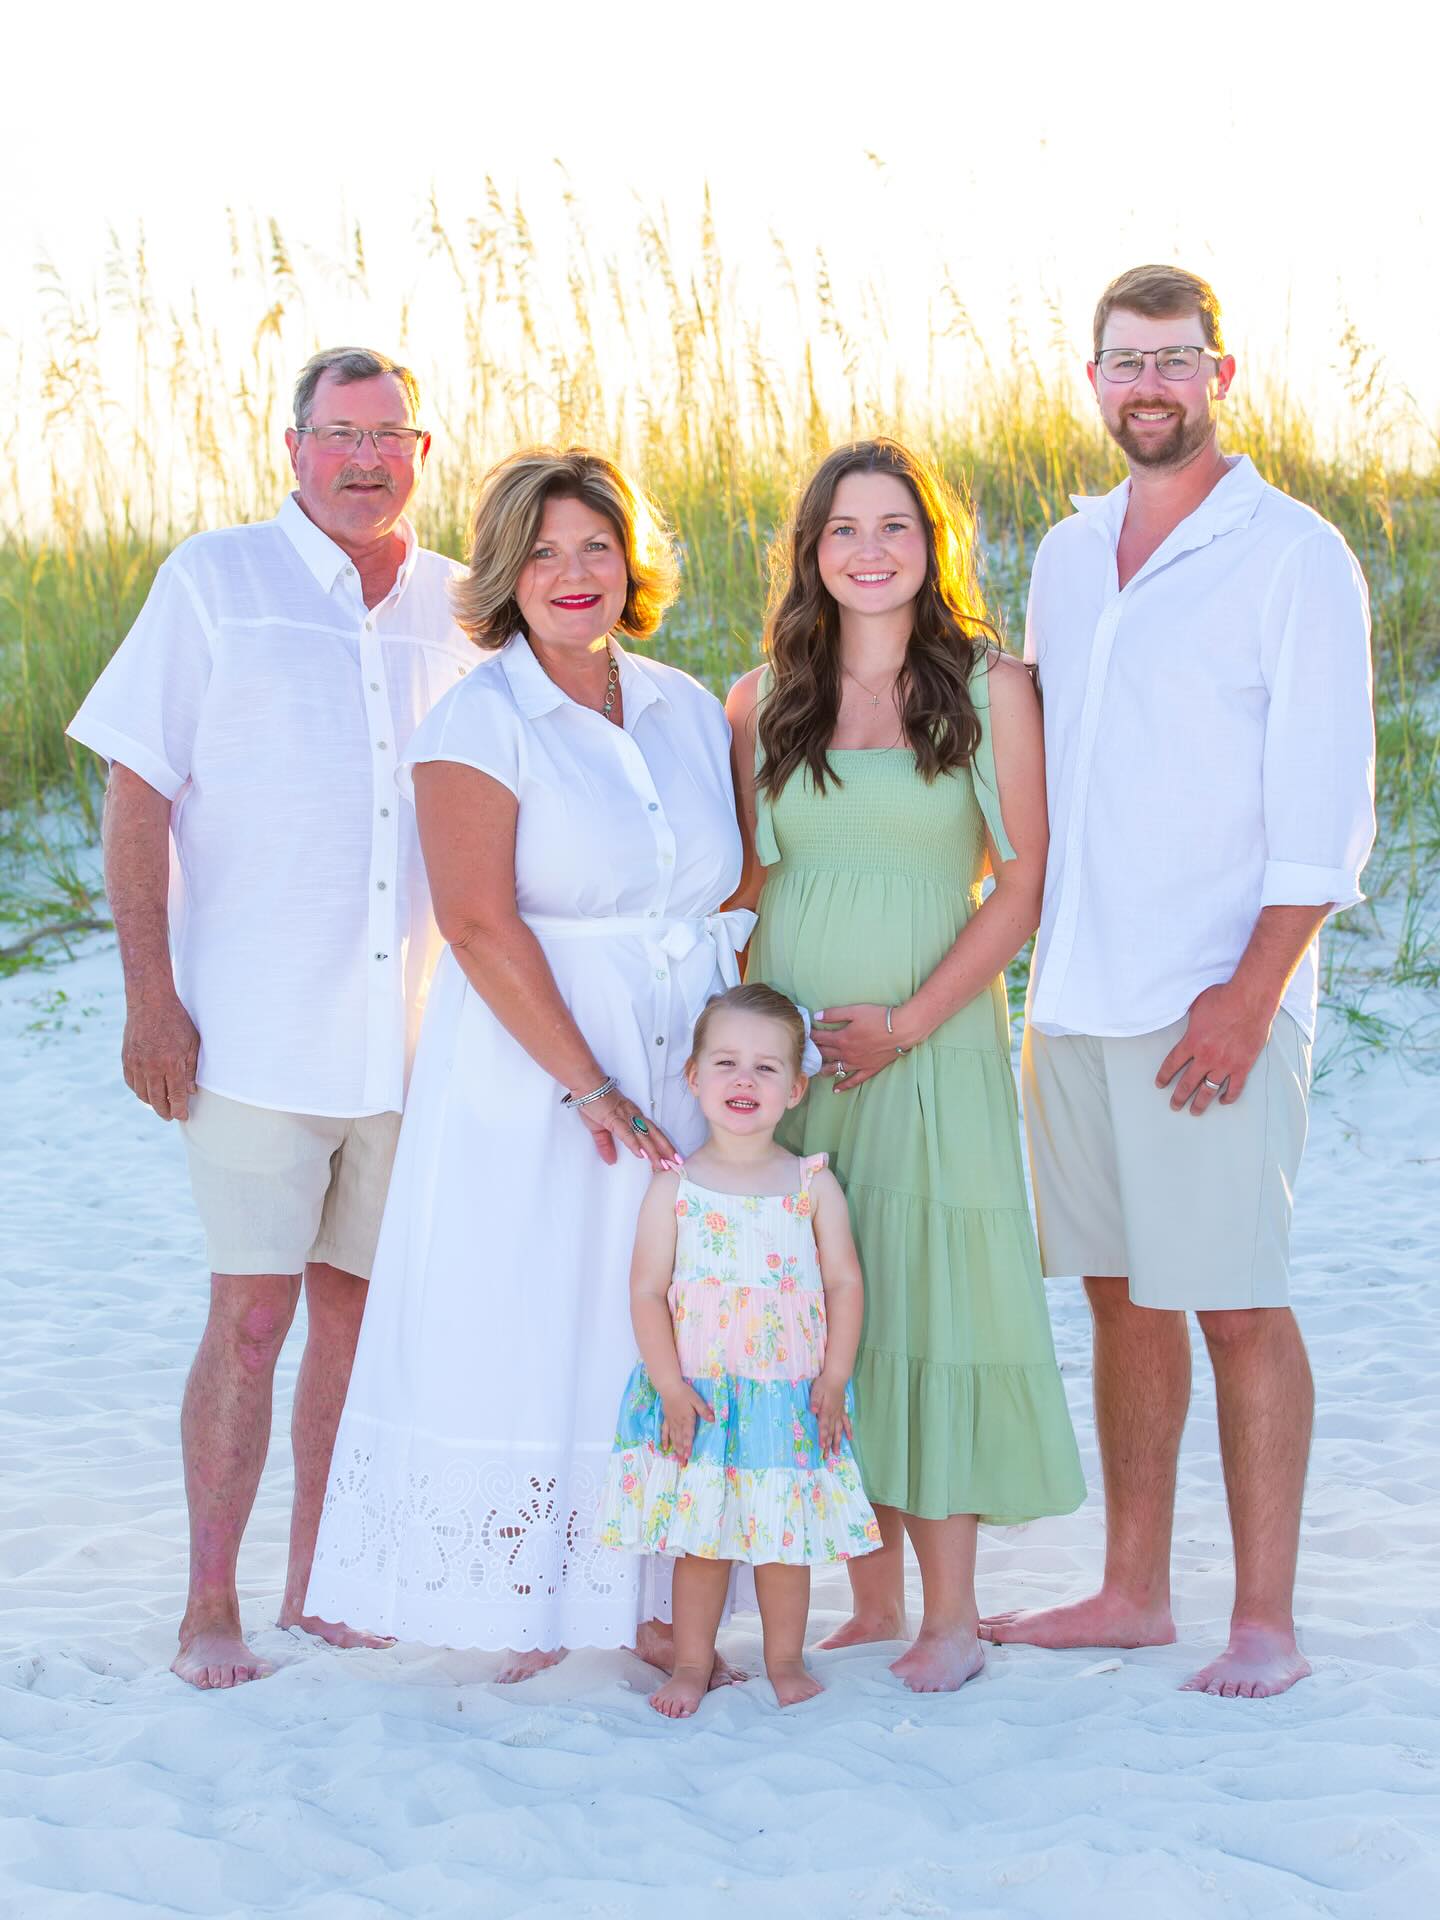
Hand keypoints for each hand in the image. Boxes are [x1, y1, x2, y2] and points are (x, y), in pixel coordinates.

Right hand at [121, 990, 199, 1121]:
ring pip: (142, 1094)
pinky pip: (131, 1083)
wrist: (150, 1003)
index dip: (179, 1110)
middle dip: (165, 1112)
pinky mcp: (126, 1059)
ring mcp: (136, 1064)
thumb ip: (191, 1069)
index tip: (182, 1116)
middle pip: (157, 1100)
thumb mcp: (192, 1043)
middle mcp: (152, 1067)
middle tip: (170, 1116)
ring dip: (151, 1103)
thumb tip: (191, 1091)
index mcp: (171, 1064)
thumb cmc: (176, 1021)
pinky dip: (139, 1090)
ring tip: (159, 1105)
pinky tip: (146, 1091)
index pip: (176, 1096)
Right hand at [578, 1086, 681, 1168]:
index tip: (671, 1159)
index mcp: (633, 1117)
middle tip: (678, 1164)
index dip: (663, 1145)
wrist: (586, 1086)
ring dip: (654, 1151)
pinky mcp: (614, 1118)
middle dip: (666, 1150)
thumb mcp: (599, 1128)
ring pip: (644, 1136)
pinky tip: (642, 1155)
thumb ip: (606, 1145)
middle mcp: (634, 1116)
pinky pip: (626, 1133)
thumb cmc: (594, 1103)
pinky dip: (635, 1144)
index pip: (652, 1133)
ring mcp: (626, 1116)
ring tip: (663, 1164)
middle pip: (654, 1134)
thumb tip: (611, 1161)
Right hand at [659, 1383, 714, 1465]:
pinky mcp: (666, 1419)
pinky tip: (665, 1448)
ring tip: (677, 1459)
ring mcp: (671, 1422)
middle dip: (682, 1452)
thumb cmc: (684, 1392)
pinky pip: (665, 1432)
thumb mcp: (696, 1399)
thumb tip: (713, 1420)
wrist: (669, 1386)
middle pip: (680, 1440)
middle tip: (683, 1463)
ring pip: (673, 1438)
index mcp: (687, 1419)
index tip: (688, 1455)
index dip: (688, 1446)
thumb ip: (704, 1410)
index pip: (688, 1435)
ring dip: (675, 1449)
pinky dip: (665, 1440)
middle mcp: (678, 1423)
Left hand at [810, 1370, 852, 1458]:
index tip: (821, 1447)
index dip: (822, 1437)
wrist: (836, 1377)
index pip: (824, 1426)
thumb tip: (812, 1411)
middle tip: (826, 1457)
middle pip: (831, 1432)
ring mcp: (839, 1413)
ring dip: (837, 1442)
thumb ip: (815, 1401)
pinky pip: (846, 1423)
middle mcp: (834, 1415)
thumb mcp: (816, 1391)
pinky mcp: (842, 1410)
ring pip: (839, 1430)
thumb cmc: (824, 1384)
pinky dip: (848, 1431)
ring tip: (837, 1453)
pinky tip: (850, 1439)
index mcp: (826, 1411)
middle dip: (828, 1445)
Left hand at [812, 1003, 912, 1092]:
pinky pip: (854, 1080)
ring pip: (836, 1069)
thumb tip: (817, 1016)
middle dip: (814, 1052)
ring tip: (817, 1070)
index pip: (820, 1038)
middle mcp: (846, 1053)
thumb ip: (834, 1014)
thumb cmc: (879, 1018)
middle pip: (825, 1054)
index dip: (811, 1036)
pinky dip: (844, 1085)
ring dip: (824, 1069)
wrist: (901, 1030)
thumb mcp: (855, 1010)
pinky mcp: (868, 1069)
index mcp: (841, 1038)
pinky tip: (836, 1089)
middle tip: (806, 1052)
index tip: (805, 1034)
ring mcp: (857, 1063)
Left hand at [1156, 981, 1274, 1115]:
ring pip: (1209, 1090)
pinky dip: (1229, 1097)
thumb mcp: (1196, 1006)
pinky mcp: (1243, 1066)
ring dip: (1200, 1103)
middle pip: (1188, 1083)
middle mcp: (1206, 1057)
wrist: (1249, 1000)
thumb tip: (1186, 1023)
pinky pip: (1235, 1087)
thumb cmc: (1223, 998)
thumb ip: (1190, 1022)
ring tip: (1194, 1111)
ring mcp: (1225, 1064)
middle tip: (1174, 1106)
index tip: (1160, 1085)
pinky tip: (1223, 1101)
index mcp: (1191, 1042)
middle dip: (1179, 1097)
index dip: (1164, 1076)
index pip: (1172, 1064)